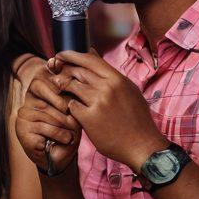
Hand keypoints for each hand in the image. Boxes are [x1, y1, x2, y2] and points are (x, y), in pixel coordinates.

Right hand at [16, 62, 81, 173]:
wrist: (61, 157)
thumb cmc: (70, 130)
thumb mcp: (75, 109)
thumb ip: (71, 91)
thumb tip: (72, 68)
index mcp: (39, 92)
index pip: (42, 77)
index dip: (56, 81)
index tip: (71, 91)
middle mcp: (28, 101)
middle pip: (45, 93)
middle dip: (64, 105)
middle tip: (76, 117)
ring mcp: (23, 115)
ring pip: (47, 111)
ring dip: (64, 123)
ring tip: (73, 132)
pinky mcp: (21, 129)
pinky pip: (44, 126)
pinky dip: (59, 134)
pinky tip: (65, 139)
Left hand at [53, 50, 167, 168]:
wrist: (142, 145)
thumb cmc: (135, 119)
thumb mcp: (128, 91)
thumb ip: (109, 74)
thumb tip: (92, 52)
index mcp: (118, 79)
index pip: (90, 60)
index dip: (71, 55)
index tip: (60, 55)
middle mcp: (108, 88)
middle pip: (77, 72)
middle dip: (63, 71)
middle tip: (55, 73)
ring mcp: (98, 102)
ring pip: (71, 87)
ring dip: (63, 87)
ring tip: (60, 89)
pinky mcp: (89, 118)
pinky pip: (71, 106)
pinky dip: (69, 106)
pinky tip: (72, 110)